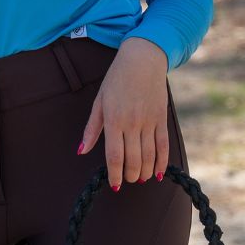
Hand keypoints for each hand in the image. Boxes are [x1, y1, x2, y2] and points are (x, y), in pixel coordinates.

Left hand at [77, 37, 169, 190]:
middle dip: (129, 175)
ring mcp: (149, 121)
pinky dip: (162, 162)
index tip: (114, 185)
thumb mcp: (99, 100)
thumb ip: (92, 128)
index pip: (114, 155)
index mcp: (113, 119)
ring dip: (144, 172)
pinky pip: (163, 145)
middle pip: (133, 159)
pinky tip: (158, 172)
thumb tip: (81, 150)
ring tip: (139, 178)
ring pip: (148, 156)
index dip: (114, 174)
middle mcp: (132, 123)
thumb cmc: (116, 79)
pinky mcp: (161, 118)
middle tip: (126, 180)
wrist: (142, 59)